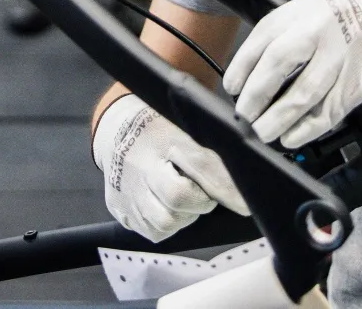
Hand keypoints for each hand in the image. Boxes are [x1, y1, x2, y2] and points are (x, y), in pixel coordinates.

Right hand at [92, 93, 247, 240]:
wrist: (115, 132)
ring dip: (184, 216)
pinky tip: (167, 207)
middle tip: (203, 192)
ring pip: (166, 221)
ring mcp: (127, 190)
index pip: (200, 164)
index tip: (245, 204)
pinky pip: (153, 232)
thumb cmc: (161, 130)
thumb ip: (213, 155)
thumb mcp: (186, 130)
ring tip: (184, 198)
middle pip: (179, 197)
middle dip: (200, 201)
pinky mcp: (120, 210)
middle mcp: (141, 165)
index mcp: (163, 138)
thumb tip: (246, 180)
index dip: (225, 187)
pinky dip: (167, 225)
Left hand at [223, 0, 361, 147]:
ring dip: (279, 116)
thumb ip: (306, 32)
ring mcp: (348, 47)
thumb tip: (265, 72)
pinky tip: (295, 135)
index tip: (233, 85)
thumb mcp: (339, 12)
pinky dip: (309, 125)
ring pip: (303, 90)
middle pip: (278, 61)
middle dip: (256, 93)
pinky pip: (330, 106)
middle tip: (245, 114)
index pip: (266, 33)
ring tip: (264, 131)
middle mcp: (327, 20)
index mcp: (314, 2)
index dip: (244, 62)